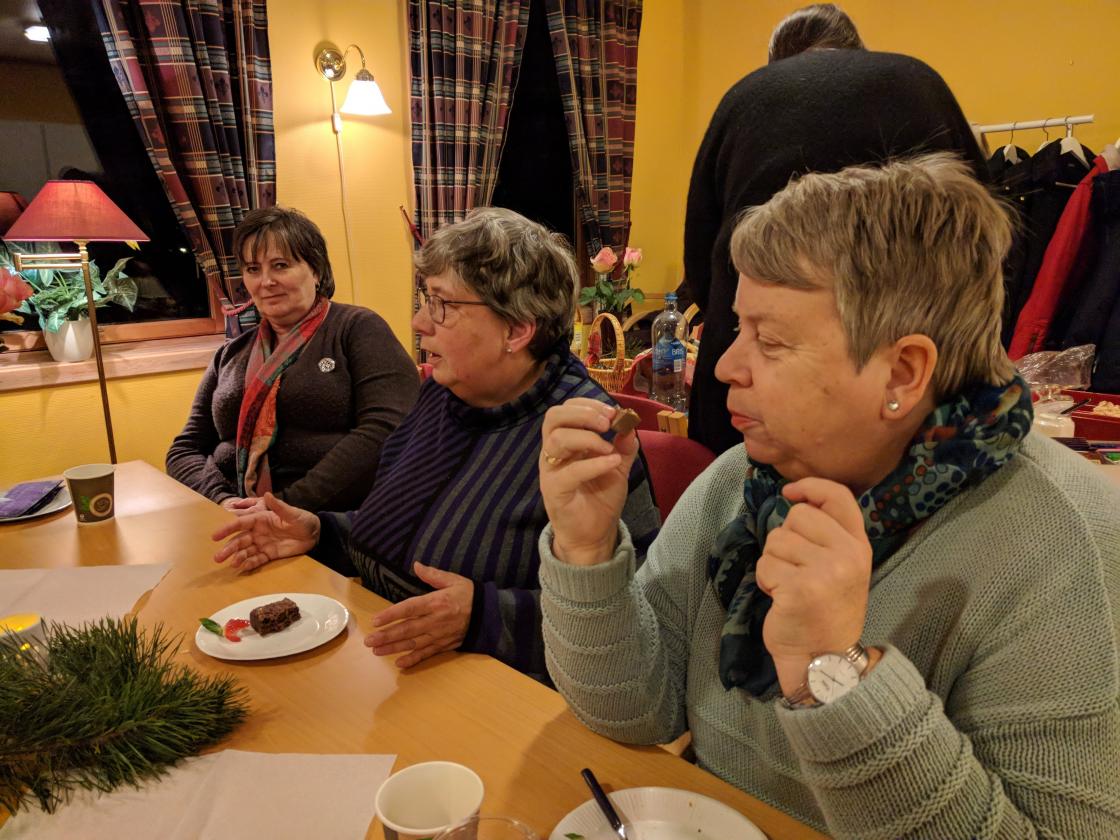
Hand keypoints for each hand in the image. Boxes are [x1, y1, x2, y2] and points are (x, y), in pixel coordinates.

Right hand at [211, 492, 319, 570]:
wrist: (314, 534)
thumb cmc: (303, 520)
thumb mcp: (292, 513)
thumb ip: (279, 506)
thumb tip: (267, 494)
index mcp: (260, 519)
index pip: (240, 524)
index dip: (227, 529)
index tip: (215, 536)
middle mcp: (258, 532)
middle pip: (239, 540)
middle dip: (228, 548)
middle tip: (217, 557)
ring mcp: (262, 544)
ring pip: (246, 551)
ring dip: (237, 557)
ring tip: (232, 563)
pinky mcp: (269, 555)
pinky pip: (257, 560)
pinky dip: (249, 564)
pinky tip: (242, 568)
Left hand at [364, 563, 473, 667]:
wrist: (489, 613)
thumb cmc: (468, 594)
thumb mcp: (453, 579)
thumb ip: (433, 574)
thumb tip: (416, 564)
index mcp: (436, 602)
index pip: (409, 608)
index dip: (392, 615)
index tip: (376, 620)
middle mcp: (436, 620)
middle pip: (407, 629)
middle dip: (387, 636)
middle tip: (369, 641)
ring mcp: (439, 635)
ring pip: (413, 643)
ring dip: (394, 648)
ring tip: (377, 651)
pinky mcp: (444, 645)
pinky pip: (427, 654)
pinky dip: (413, 660)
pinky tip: (399, 664)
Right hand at [540, 398, 637, 565]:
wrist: (593, 536)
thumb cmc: (600, 499)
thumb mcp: (617, 466)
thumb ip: (624, 446)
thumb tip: (630, 424)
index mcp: (566, 442)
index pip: (565, 410)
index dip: (587, 404)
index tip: (612, 412)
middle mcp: (553, 452)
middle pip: (554, 417)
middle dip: (584, 414)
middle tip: (607, 423)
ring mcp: (550, 470)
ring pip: (557, 439)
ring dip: (588, 437)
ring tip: (609, 448)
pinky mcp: (554, 490)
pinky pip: (570, 471)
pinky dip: (593, 463)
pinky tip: (612, 463)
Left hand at [754, 478, 872, 695]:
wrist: (823, 658)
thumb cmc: (826, 610)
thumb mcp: (841, 566)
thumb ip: (827, 533)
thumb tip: (795, 498)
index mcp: (859, 546)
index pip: (838, 497)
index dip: (810, 487)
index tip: (789, 493)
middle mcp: (847, 554)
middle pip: (797, 516)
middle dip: (785, 539)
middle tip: (795, 569)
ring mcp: (826, 571)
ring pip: (776, 541)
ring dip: (774, 563)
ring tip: (790, 587)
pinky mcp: (800, 588)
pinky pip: (765, 566)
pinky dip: (766, 581)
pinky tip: (782, 599)